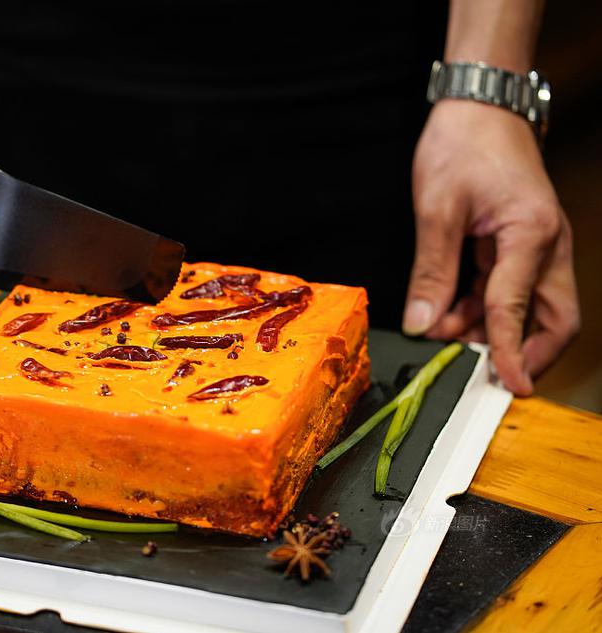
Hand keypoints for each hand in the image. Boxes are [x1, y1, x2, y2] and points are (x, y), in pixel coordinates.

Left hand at [406, 100, 579, 394]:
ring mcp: (540, 247)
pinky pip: (512, 291)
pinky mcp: (523, 247)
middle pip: (555, 320)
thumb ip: (431, 272)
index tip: (506, 385)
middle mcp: (548, 245)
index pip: (518, 308)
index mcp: (533, 234)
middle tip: (487, 377)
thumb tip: (422, 324)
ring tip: (447, 336)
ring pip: (532, 310)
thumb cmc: (462, 147)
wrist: (480, 109)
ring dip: (495, 332)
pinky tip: (450, 315)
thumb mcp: (436, 211)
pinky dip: (486, 311)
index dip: (509, 351)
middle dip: (525, 353)